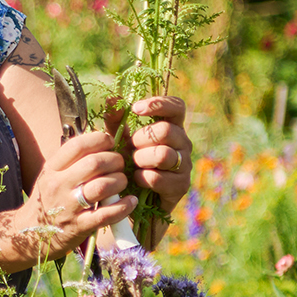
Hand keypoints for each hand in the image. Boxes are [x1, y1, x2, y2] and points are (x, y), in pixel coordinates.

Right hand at [14, 127, 135, 261]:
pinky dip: (124, 206)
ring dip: (119, 181)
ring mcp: (68, 207)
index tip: (110, 144)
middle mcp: (58, 185)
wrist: (30, 234)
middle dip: (115, 160)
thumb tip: (101, 140)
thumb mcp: (51, 175)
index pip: (78, 145)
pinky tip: (130, 201)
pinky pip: (106, 214)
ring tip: (121, 182)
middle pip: (94, 163)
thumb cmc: (47, 200)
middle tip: (119, 165)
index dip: (100, 140)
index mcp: (52, 168)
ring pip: (102, 187)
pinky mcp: (79, 227)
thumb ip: (72, 159)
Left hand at [124, 95, 193, 213]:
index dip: (159, 104)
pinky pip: (158, 178)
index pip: (177, 106)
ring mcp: (185, 165)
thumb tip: (111, 97)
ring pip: (163, 155)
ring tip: (134, 165)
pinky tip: (137, 180)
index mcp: (172, 126)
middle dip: (141, 139)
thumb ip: (116, 119)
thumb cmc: (128, 163)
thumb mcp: (119, 139)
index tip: (136, 109)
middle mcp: (183, 143)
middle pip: (166, 131)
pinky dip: (141, 179)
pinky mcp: (181, 186)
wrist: (132, 198)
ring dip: (140, 160)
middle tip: (131, 148)